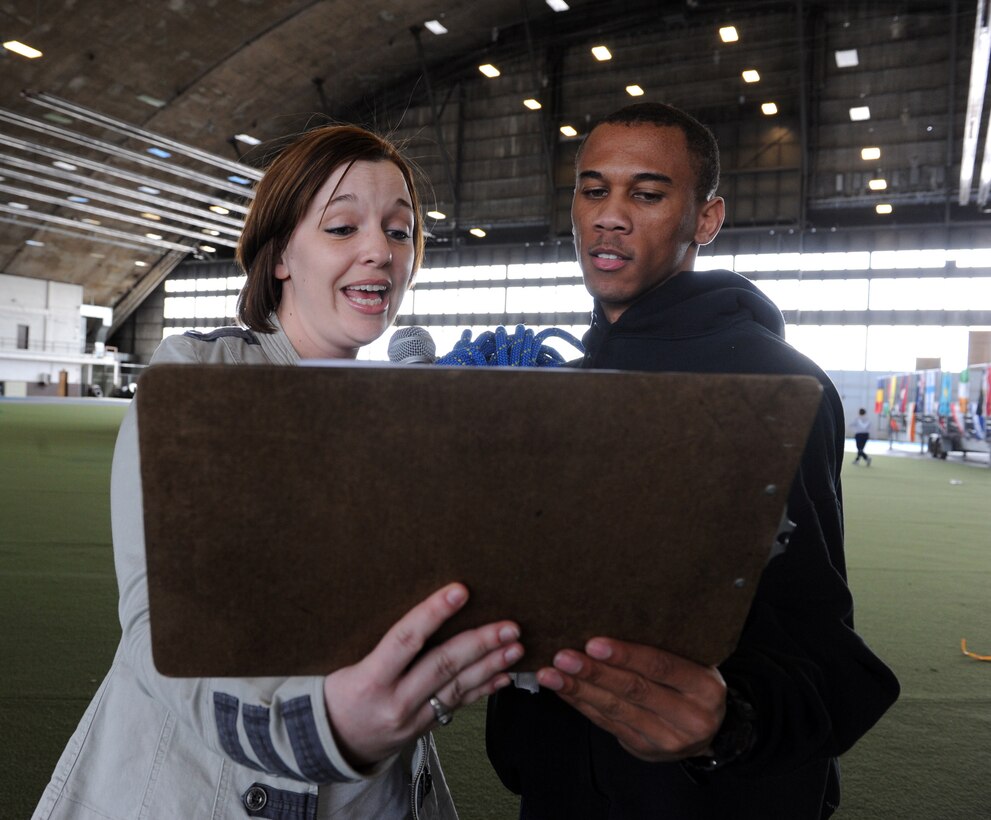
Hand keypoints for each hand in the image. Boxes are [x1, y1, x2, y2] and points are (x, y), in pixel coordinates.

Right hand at [322, 583, 521, 768]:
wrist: (334, 744)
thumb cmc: (339, 694)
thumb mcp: (348, 664)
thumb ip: (383, 643)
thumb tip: (424, 606)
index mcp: (370, 679)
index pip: (405, 639)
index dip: (434, 613)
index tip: (460, 591)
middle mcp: (395, 702)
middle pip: (442, 666)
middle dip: (479, 643)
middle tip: (508, 626)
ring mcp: (412, 719)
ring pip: (457, 687)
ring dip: (490, 664)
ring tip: (514, 646)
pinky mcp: (425, 728)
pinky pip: (459, 705)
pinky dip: (484, 688)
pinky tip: (504, 675)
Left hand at [536, 638, 725, 761]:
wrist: (705, 732)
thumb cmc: (692, 684)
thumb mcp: (694, 662)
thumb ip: (664, 646)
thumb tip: (610, 617)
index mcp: (705, 687)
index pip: (662, 667)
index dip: (627, 655)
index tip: (593, 643)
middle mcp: (690, 717)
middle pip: (635, 690)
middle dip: (594, 672)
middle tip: (563, 656)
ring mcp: (667, 738)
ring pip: (616, 709)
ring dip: (579, 689)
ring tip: (550, 673)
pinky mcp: (644, 748)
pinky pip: (607, 723)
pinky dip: (581, 703)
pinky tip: (562, 688)